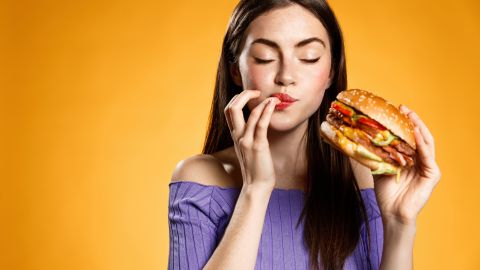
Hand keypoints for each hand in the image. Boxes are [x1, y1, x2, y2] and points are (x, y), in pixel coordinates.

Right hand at [224, 90, 280, 191]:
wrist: (256, 185)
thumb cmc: (255, 166)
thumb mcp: (247, 147)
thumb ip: (248, 134)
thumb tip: (256, 121)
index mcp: (235, 135)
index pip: (229, 110)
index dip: (238, 98)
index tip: (251, 95)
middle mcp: (238, 136)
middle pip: (232, 108)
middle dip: (244, 95)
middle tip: (257, 92)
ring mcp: (247, 141)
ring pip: (250, 114)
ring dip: (262, 102)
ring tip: (273, 98)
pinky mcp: (258, 146)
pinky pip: (261, 124)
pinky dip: (267, 111)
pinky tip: (273, 105)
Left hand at [372, 105, 441, 224]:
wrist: (391, 212)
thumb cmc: (386, 192)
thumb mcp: (378, 167)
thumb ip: (374, 153)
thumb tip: (356, 138)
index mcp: (410, 157)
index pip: (410, 135)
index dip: (404, 122)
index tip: (396, 109)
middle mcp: (421, 160)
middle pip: (420, 135)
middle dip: (412, 120)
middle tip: (403, 108)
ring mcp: (428, 167)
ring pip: (426, 142)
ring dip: (418, 128)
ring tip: (410, 117)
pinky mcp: (432, 174)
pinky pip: (427, 155)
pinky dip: (421, 144)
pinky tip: (415, 134)